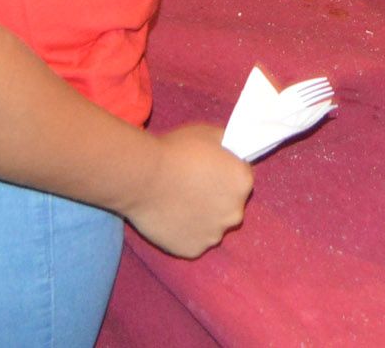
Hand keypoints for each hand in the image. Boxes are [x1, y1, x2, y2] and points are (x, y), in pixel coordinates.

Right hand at [124, 124, 254, 258]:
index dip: (224, 173)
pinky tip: (170, 217)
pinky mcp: (193, 250)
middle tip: (190, 188)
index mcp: (242, 182)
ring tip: (177, 203)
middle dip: (215, 198)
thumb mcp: (209, 134)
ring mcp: (214, 235)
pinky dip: (184, 232)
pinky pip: (193, 241)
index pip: (240, 178)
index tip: (208, 171)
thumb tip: (232, 152)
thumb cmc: (174, 151)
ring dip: (200, 218)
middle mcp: (235, 212)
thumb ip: (228, 147)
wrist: (141, 177)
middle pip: (229, 205)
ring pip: (211, 226)